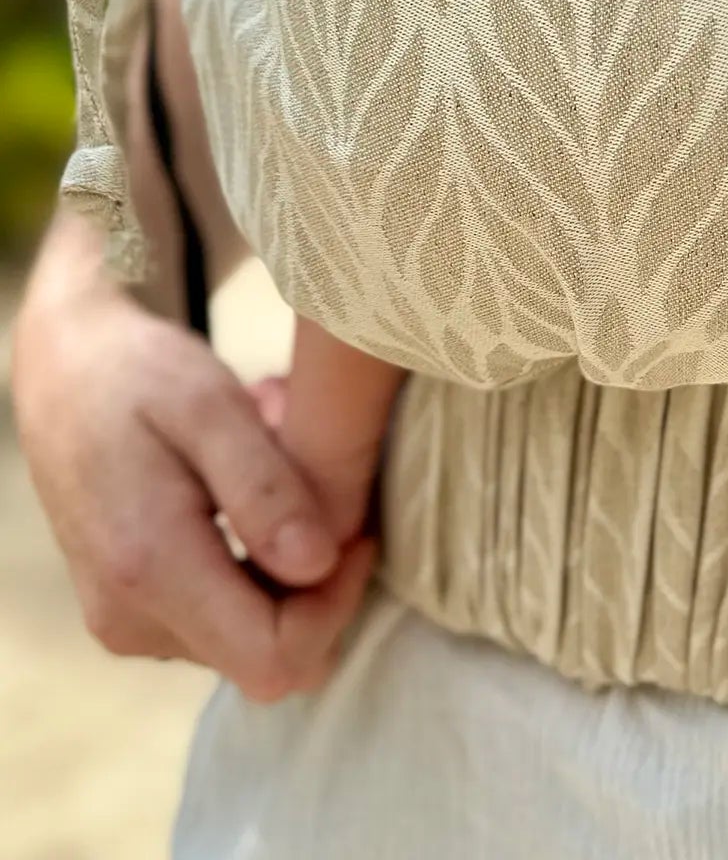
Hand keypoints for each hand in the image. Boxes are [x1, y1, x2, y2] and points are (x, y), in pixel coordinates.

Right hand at [13, 218, 373, 701]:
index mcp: (150, 569)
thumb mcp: (210, 406)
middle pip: (269, 654)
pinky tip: (255, 490)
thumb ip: (262, 488)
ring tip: (281, 470)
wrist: (64, 375)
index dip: (335, 604)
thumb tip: (319, 565)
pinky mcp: (134, 611)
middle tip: (319, 484)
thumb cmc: (138, 375)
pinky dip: (257, 558)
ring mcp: (128, 622)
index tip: (359, 531)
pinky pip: (225, 613)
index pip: (274, 656)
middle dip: (316, 580)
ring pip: (252, 634)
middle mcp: (131, 618)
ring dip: (288, 561)